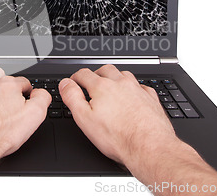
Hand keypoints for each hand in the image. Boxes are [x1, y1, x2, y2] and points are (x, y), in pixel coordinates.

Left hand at [0, 73, 51, 166]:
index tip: (26, 101)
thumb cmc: (1, 133)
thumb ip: (42, 99)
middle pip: (0, 79)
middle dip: (5, 87)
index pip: (23, 82)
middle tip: (8, 102)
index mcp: (8, 85)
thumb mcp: (35, 115)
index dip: (27, 92)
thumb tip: (41, 93)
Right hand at [58, 65, 180, 167]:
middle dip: (96, 73)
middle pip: (105, 69)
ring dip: (115, 77)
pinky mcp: (151, 98)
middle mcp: (121, 84)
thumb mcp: (84, 119)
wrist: (149, 147)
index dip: (75, 77)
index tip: (73, 82)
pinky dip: (134, 87)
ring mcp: (137, 90)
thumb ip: (72, 98)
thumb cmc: (118, 137)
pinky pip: (141, 86)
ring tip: (111, 85)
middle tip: (91, 81)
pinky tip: (132, 94)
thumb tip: (65, 84)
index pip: (84, 74)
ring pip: (124, 75)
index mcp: (102, 87)